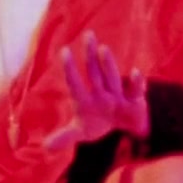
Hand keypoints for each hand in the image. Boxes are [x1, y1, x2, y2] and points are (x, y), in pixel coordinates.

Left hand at [43, 31, 148, 151]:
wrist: (121, 127)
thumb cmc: (97, 123)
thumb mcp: (81, 132)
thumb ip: (64, 137)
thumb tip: (44, 148)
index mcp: (85, 99)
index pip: (75, 83)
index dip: (69, 69)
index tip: (63, 51)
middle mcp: (101, 93)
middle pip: (94, 72)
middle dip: (91, 55)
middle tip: (87, 35)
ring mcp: (118, 95)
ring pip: (112, 77)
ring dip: (108, 64)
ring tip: (103, 49)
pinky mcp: (135, 101)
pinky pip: (136, 91)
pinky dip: (137, 83)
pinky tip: (136, 73)